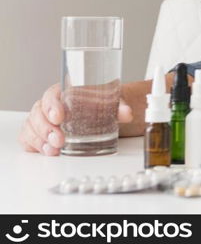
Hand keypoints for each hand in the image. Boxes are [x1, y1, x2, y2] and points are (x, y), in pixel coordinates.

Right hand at [18, 83, 132, 155]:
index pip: (52, 95)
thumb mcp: (112, 101)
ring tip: (54, 150)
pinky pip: (29, 138)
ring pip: (31, 126)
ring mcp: (43, 119)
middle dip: (46, 128)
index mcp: (65, 91)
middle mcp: (50, 104)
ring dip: (40, 139)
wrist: (102, 111)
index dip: (52, 105)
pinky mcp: (40, 134)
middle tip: (59, 140)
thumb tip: (127, 113)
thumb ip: (120, 106)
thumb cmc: (102, 102)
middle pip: (38, 112)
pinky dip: (35, 146)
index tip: (59, 117)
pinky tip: (47, 152)